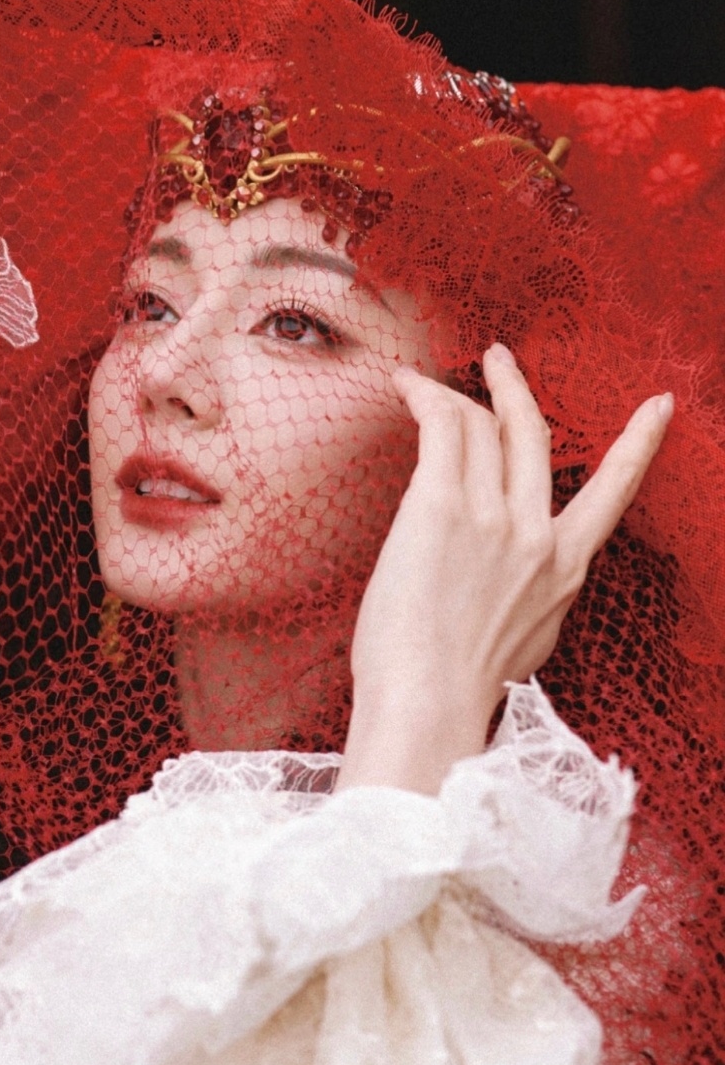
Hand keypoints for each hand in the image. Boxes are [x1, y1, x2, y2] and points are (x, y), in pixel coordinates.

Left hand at [338, 343, 671, 794]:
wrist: (428, 704)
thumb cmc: (456, 692)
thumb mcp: (524, 646)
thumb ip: (531, 603)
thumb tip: (514, 592)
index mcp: (564, 573)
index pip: (609, 493)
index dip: (635, 445)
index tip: (657, 407)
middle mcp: (537, 536)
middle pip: (533, 437)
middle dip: (515, 390)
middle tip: (498, 360)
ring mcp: (492, 517)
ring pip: (481, 428)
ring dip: (455, 393)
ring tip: (423, 381)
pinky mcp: (442, 507)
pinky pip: (442, 429)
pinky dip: (425, 397)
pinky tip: (406, 388)